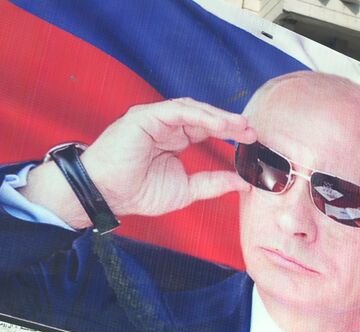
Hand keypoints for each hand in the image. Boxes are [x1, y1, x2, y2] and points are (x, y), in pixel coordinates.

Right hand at [22, 98, 255, 227]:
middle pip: (204, 118)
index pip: (207, 131)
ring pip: (193, 111)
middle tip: (252, 132)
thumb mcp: (187, 190)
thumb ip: (213, 183)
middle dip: (230, 124)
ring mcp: (155, 119)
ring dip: (219, 117)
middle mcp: (166, 126)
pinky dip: (200, 115)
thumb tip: (243, 183)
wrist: (107, 194)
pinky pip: (177, 110)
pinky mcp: (145, 116)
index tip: (252, 142)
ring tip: (240, 126)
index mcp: (175, 139)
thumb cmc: (138, 191)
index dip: (230, 134)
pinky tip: (218, 124)